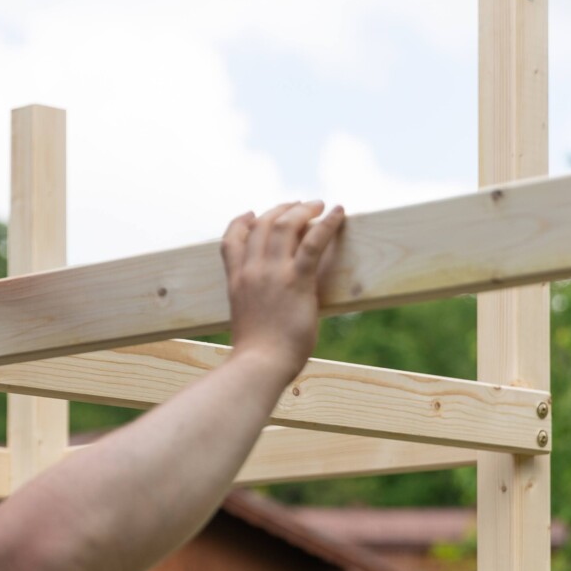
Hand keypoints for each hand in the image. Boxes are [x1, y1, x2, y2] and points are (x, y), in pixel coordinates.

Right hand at [220, 201, 345, 381]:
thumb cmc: (255, 356)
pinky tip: (339, 213)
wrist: (259, 366)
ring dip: (303, 210)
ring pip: (285, 225)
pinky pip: (313, 242)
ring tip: (318, 205)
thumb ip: (253, 309)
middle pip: (261, 224)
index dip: (241, 221)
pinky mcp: (297, 281)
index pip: (230, 240)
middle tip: (299, 205)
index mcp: (236, 282)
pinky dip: (328, 224)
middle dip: (281, 209)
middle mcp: (251, 272)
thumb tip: (267, 313)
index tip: (251, 213)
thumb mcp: (246, 324)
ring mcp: (272, 274)